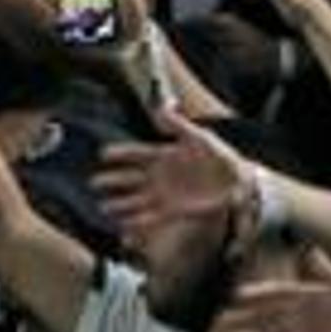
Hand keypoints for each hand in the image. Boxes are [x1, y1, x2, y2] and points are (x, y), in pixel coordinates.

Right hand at [94, 115, 255, 247]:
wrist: (236, 181)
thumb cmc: (218, 155)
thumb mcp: (199, 137)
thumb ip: (178, 124)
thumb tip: (160, 107)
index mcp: (164, 155)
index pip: (136, 153)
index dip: (120, 153)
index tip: (103, 153)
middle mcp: (159, 176)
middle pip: (129, 178)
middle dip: (112, 180)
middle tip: (94, 183)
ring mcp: (163, 194)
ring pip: (134, 200)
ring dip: (120, 204)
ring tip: (105, 207)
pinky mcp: (171, 211)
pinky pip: (149, 217)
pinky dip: (136, 221)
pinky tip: (124, 224)